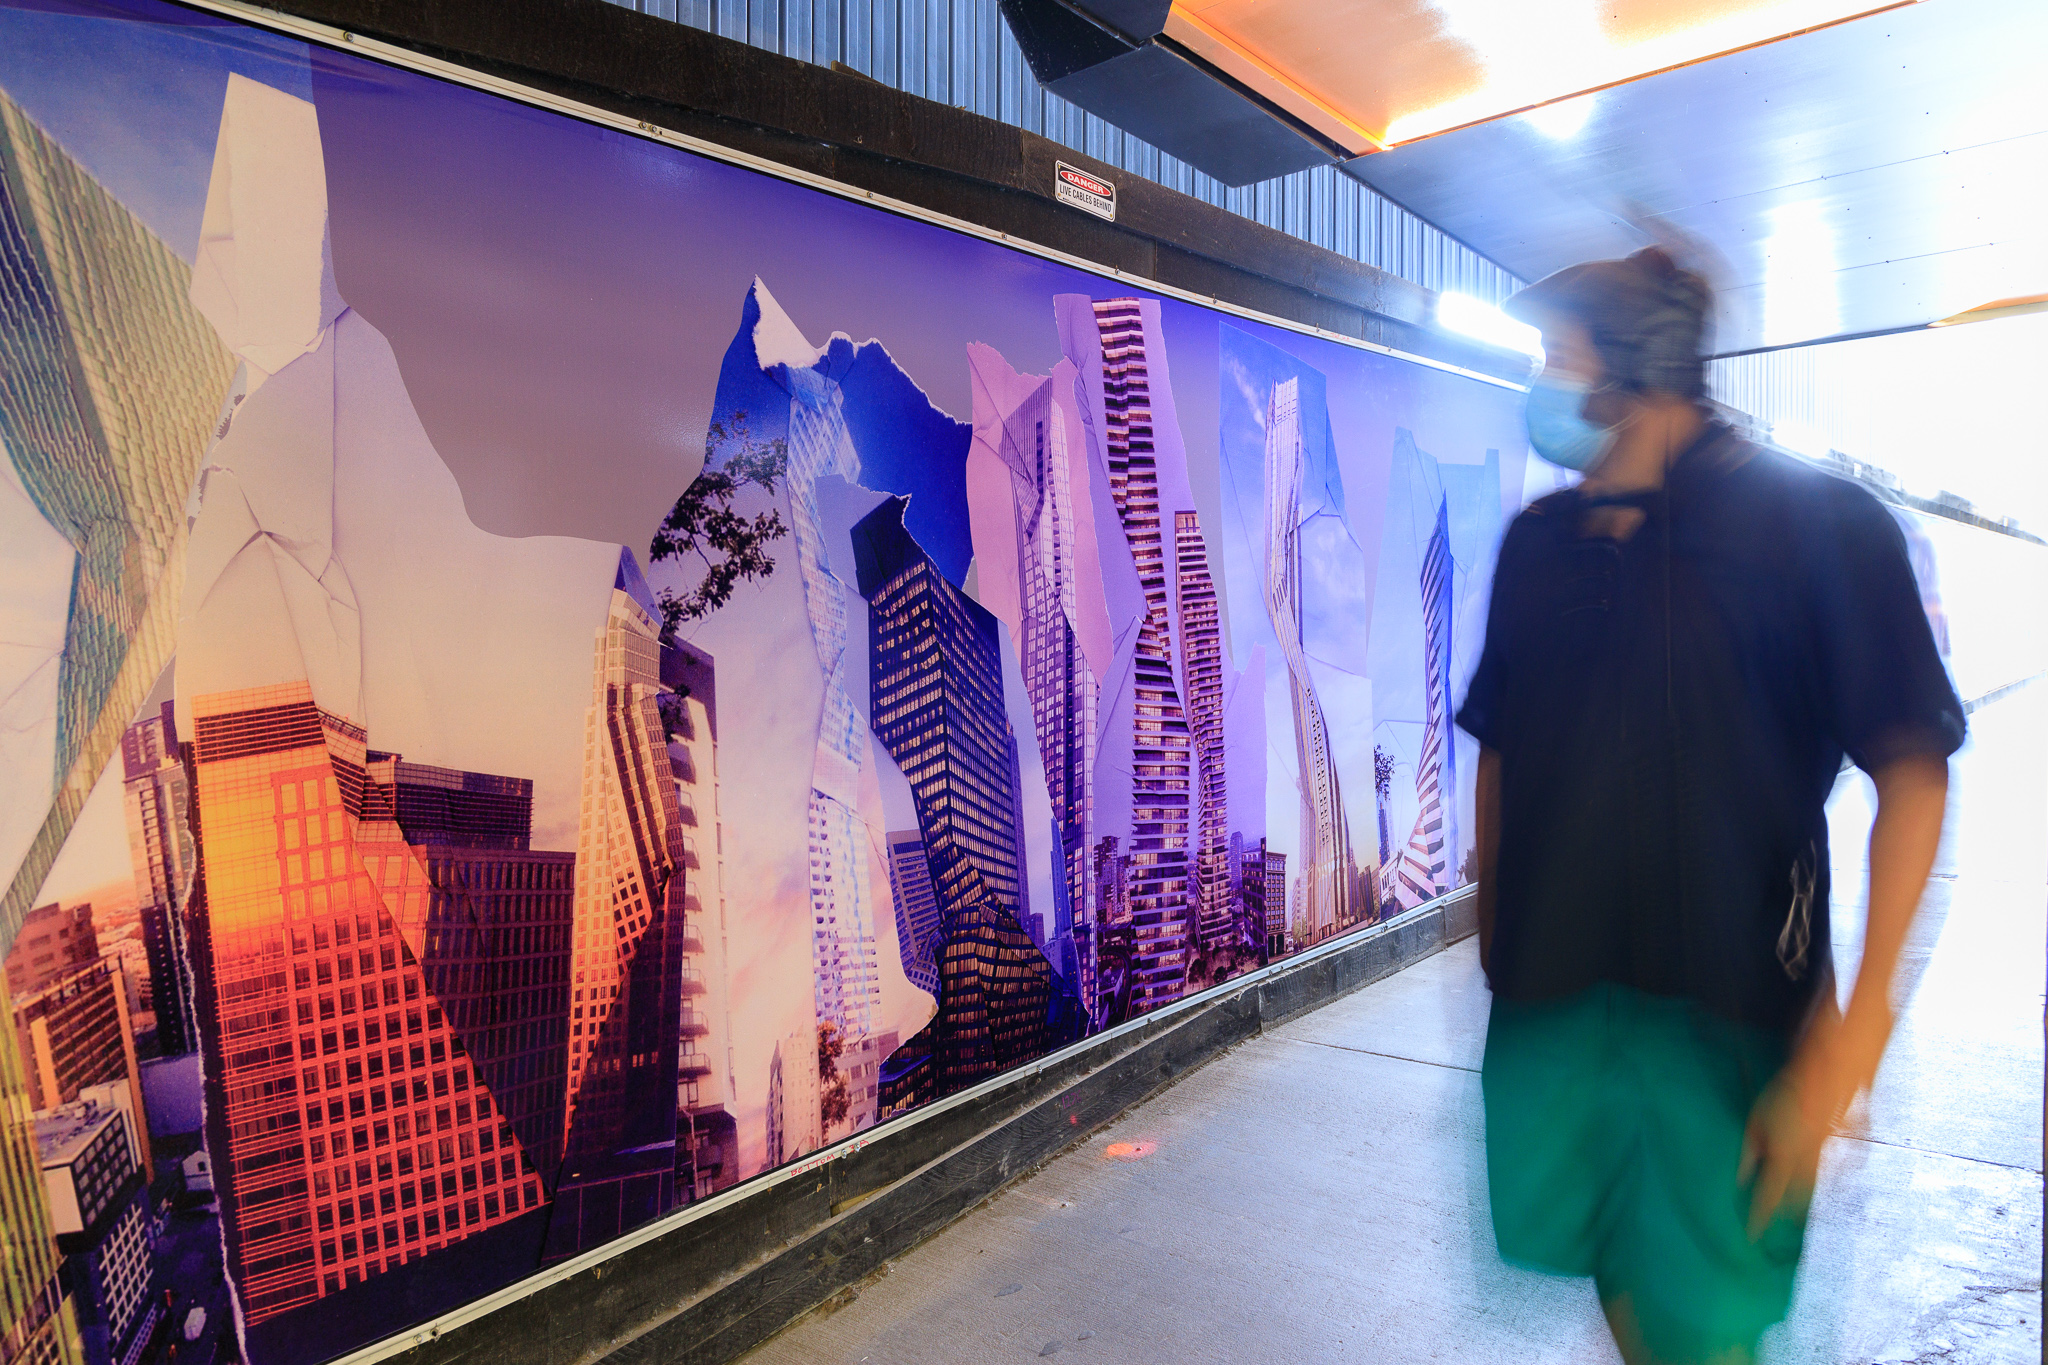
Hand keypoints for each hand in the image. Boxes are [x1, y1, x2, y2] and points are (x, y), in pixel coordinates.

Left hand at [1738, 1067, 1840, 1239]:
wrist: (1832, 1076)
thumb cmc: (1786, 1094)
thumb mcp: (1755, 1120)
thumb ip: (1750, 1152)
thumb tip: (1742, 1179)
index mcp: (1784, 1162)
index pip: (1768, 1199)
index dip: (1759, 1219)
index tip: (1752, 1237)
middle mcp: (1809, 1167)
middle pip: (1795, 1199)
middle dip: (1785, 1211)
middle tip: (1776, 1220)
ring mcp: (1830, 1158)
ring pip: (1815, 1188)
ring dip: (1804, 1200)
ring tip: (1795, 1210)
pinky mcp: (1846, 1147)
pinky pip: (1838, 1172)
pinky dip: (1828, 1180)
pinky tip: (1826, 1180)